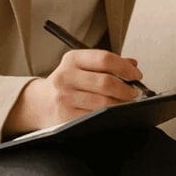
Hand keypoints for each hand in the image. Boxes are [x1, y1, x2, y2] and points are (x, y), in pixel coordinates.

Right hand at [5, 50, 142, 133]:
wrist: (39, 103)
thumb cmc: (67, 83)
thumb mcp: (81, 66)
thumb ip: (106, 63)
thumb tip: (133, 64)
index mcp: (72, 59)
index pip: (105, 59)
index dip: (125, 67)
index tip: (136, 75)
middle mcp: (66, 76)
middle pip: (105, 82)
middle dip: (126, 89)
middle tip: (134, 93)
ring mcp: (64, 97)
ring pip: (102, 102)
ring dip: (120, 105)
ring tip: (127, 104)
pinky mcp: (65, 116)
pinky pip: (94, 117)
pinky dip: (108, 116)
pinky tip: (113, 114)